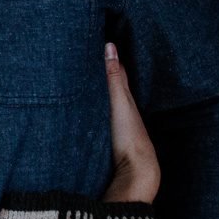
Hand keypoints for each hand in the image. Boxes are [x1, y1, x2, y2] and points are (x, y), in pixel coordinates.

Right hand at [101, 43, 159, 203]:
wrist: (135, 173)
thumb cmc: (130, 136)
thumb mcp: (119, 103)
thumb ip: (113, 77)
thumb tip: (110, 46)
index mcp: (127, 102)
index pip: (119, 76)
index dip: (111, 61)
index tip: (102, 45)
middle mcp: (124, 114)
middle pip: (113, 91)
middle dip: (104, 77)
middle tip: (90, 60)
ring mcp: (116, 129)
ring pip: (106, 108)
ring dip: (97, 97)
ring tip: (84, 85)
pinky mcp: (108, 143)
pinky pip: (99, 122)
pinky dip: (93, 113)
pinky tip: (85, 116)